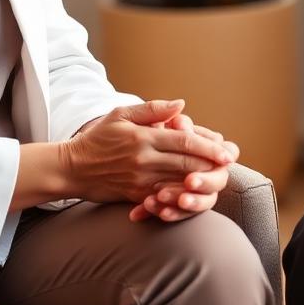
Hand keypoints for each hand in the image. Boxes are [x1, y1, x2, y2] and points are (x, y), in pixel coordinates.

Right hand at [62, 100, 234, 205]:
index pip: (185, 142)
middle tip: (231, 166)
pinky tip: (196, 197)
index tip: (228, 152)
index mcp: (144, 137)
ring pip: (179, 183)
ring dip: (202, 183)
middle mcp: (144, 160)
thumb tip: (181, 105)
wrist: (72, 168)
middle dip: (213, 166)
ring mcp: (140, 180)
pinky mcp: (135, 196)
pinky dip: (182, 198)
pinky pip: (164, 199)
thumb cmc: (98, 138)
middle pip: (187, 164)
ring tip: (220, 180)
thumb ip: (153, 109)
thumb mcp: (121, 115)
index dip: (210, 147)